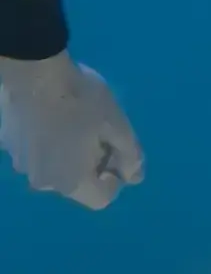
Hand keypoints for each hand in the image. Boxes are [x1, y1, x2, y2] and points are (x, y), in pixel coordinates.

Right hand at [0, 51, 144, 209]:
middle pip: (77, 182)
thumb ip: (129, 154)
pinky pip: (38, 152)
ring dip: (71, 152)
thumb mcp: (117, 125)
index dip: (116, 178)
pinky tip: (56, 115)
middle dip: (94, 162)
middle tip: (101, 130)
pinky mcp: (9, 146)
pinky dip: (51, 141)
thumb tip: (135, 177)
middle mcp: (42, 183)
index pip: (101, 199)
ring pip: (56, 166)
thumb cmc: (82, 101)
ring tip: (79, 119)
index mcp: (70, 182)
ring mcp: (22, 165)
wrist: (34, 74)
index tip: (118, 150)